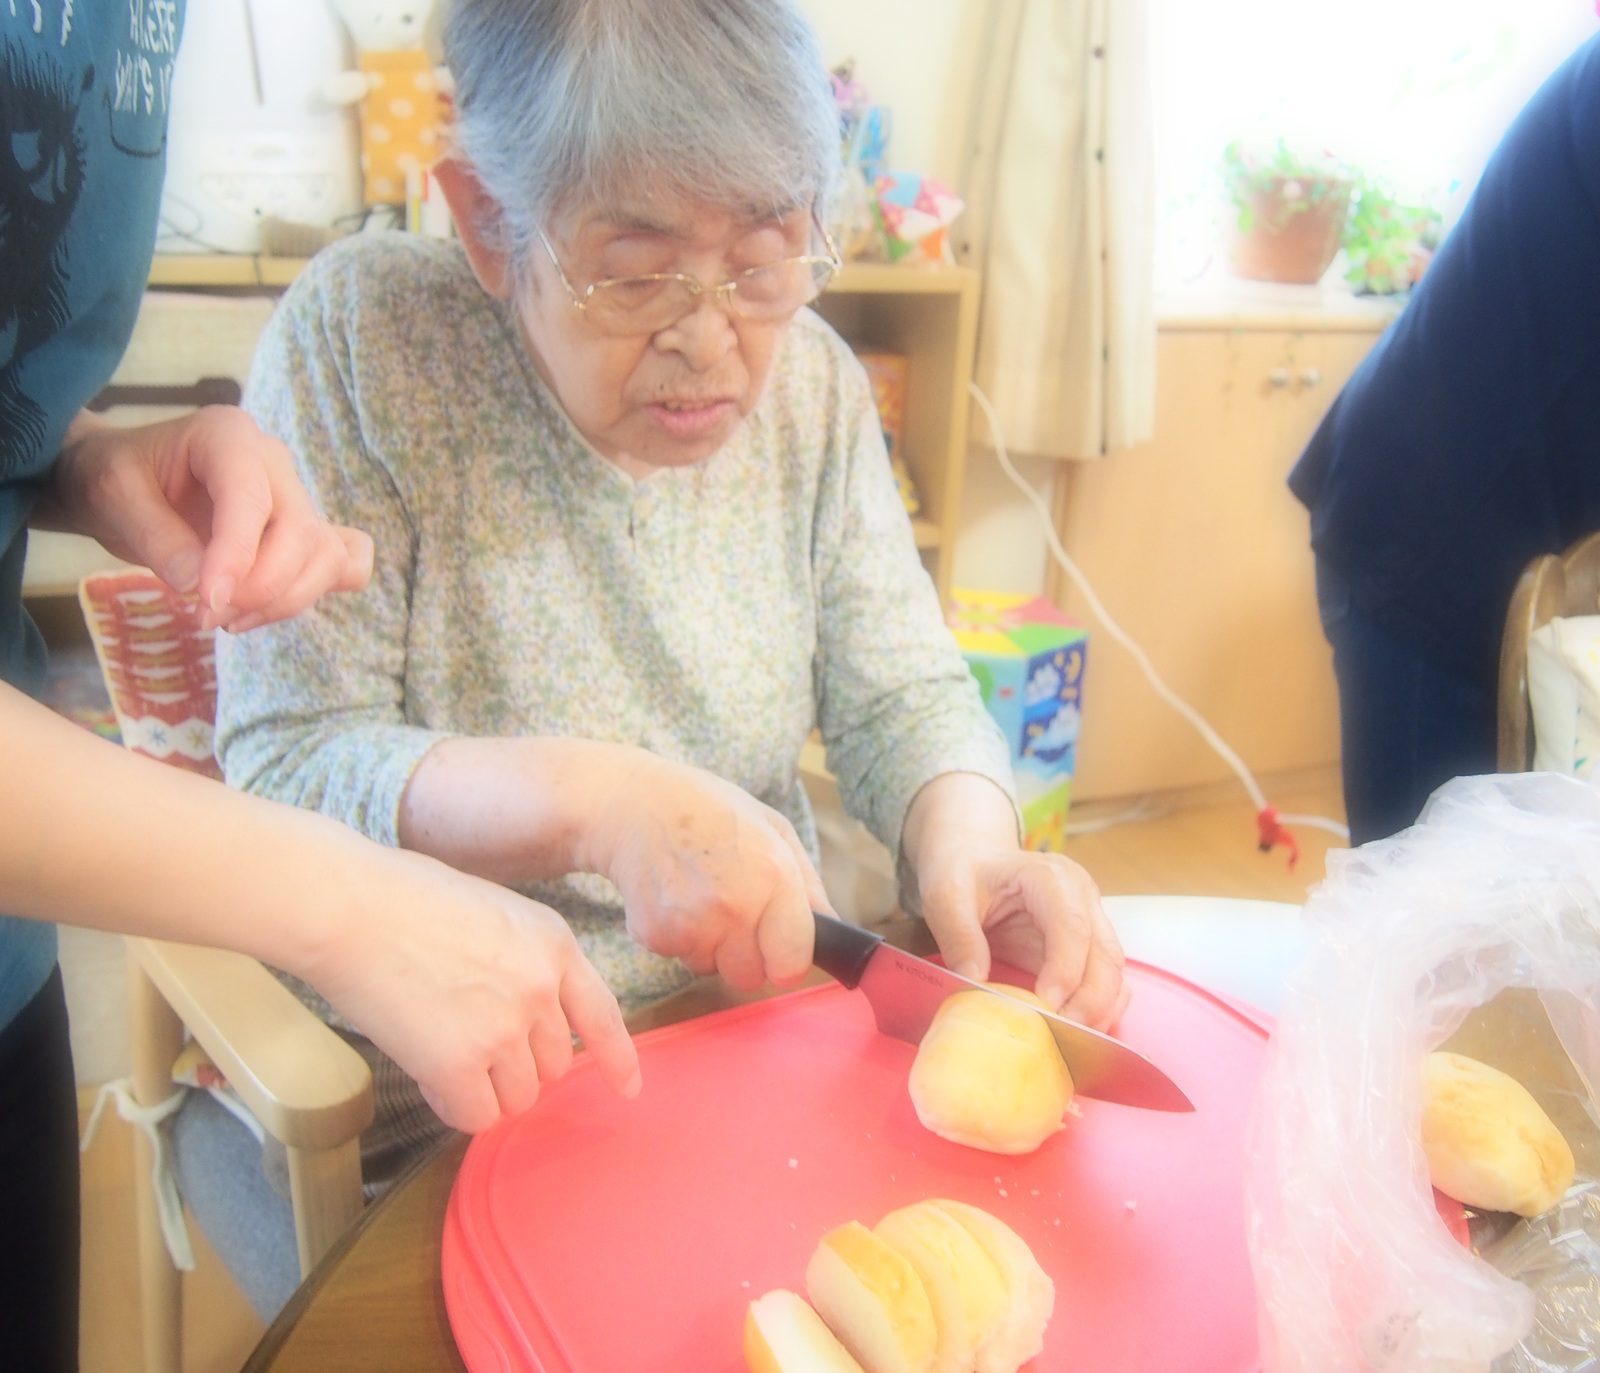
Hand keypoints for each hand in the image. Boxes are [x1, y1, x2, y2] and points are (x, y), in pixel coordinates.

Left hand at [46, 407, 372, 632]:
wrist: (127, 481)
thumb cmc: (118, 477)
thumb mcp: (115, 496)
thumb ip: (155, 538)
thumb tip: (198, 586)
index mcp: (228, 436)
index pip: (251, 498)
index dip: (237, 556)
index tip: (207, 603)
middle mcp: (274, 464)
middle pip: (302, 532)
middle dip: (261, 587)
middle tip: (206, 616)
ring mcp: (296, 500)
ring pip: (327, 556)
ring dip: (284, 600)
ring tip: (226, 619)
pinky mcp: (304, 535)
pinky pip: (343, 565)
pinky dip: (311, 594)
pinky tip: (261, 609)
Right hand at [298, 845, 640, 1132]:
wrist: (350, 907)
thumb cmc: (405, 900)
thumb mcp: (494, 913)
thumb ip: (523, 962)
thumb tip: (524, 1016)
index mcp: (555, 944)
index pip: (602, 1015)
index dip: (616, 1057)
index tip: (627, 1088)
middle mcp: (541, 989)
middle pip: (554, 1064)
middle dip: (517, 1063)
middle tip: (467, 1037)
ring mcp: (503, 1028)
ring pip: (519, 1096)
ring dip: (485, 1087)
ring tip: (440, 1047)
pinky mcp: (459, 1063)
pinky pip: (476, 1116)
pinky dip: (453, 1105)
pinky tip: (427, 1073)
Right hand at [572, 749, 832, 992]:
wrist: (633, 804)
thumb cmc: (710, 811)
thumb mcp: (773, 828)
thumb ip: (808, 885)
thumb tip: (833, 931)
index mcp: (773, 879)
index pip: (791, 965)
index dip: (787, 959)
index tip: (780, 946)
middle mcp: (734, 908)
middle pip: (751, 977)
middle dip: (747, 954)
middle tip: (732, 911)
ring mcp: (691, 926)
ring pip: (714, 970)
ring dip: (711, 946)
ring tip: (700, 897)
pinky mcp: (655, 936)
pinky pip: (680, 959)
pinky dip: (679, 938)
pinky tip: (675, 898)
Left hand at [901, 774, 1128, 1028]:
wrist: (973, 862)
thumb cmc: (963, 874)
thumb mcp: (946, 896)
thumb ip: (959, 936)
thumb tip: (975, 983)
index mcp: (1050, 877)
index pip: (1072, 926)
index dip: (1065, 970)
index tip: (1045, 1006)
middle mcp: (1082, 897)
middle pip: (1105, 954)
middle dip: (1089, 1001)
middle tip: (1061, 1035)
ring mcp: (1091, 922)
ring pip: (1114, 972)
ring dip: (1099, 1010)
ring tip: (1071, 1042)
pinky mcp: (1088, 947)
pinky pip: (1109, 982)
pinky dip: (1100, 1009)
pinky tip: (1077, 1031)